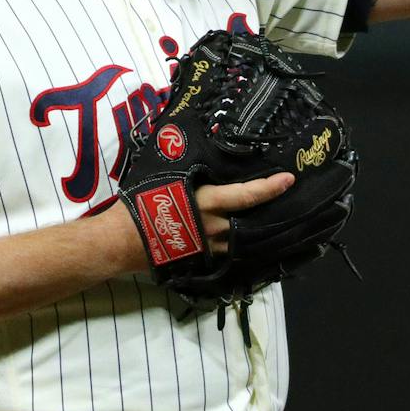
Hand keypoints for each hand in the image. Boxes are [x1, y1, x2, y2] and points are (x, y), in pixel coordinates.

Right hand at [105, 171, 294, 270]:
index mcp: (207, 203)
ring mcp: (209, 249)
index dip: (270, 187)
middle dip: (270, 214)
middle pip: (251, 222)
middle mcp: (214, 227)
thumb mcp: (164, 178)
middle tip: (288, 205)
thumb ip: (184, 170)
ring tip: (269, 225)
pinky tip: (241, 244)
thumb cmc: (140, 203)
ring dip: (254, 233)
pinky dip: (234, 248)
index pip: (247, 194)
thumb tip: (188, 148)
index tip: (289, 179)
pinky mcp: (200, 263)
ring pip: (241, 242)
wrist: (120, 241)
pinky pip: (224, 255)